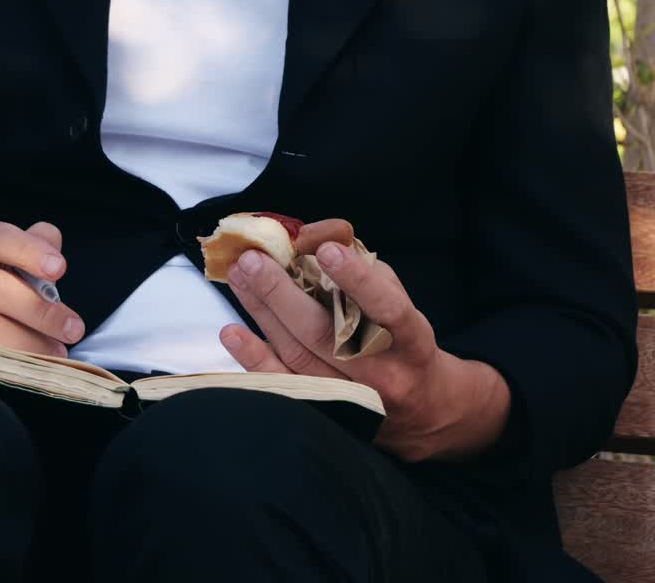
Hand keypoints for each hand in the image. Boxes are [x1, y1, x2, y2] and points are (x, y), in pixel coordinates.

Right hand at [0, 220, 82, 354]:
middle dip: (39, 309)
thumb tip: (51, 245)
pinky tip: (32, 364)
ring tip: (58, 351)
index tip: (60, 269)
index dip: (27, 251)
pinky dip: (9, 360)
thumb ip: (34, 245)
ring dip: (28, 341)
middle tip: (73, 328)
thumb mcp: (9, 257)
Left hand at [218, 221, 511, 461]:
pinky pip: (283, 386)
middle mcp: (383, 375)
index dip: (359, 281)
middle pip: (327, 336)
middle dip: (283, 295)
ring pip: (299, 357)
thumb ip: (364, 273)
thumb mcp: (399, 303)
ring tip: (238, 278)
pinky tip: (231, 332)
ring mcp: (351, 400)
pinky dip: (254, 359)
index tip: (328, 250)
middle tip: (253, 260)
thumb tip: (312, 243)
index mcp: (412, 342)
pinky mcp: (324, 413)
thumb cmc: (402, 341)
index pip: (388, 310)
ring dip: (262, 314)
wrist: (424, 410)